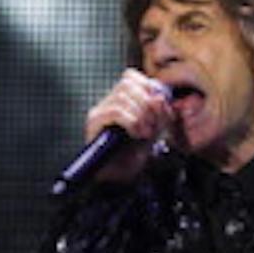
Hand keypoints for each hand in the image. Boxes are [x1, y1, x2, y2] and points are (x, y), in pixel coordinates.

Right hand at [78, 69, 173, 188]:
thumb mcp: (155, 129)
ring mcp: (98, 111)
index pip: (131, 76)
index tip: (159, 107)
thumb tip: (159, 97)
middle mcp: (107, 101)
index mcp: (121, 99)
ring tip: (146, 133)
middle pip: (127, 83)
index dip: (148, 86)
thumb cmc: (135, 153)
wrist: (120, 177)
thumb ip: (159, 112)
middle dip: (146, 102)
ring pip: (122, 96)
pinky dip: (132, 121)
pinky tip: (137, 134)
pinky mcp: (94, 123)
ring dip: (141, 114)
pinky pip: (115, 112)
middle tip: (153, 124)